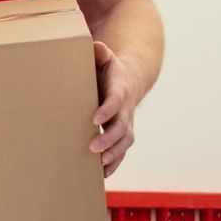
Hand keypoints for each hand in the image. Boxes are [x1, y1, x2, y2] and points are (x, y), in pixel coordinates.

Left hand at [91, 40, 137, 177]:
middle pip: (122, 126)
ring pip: (125, 142)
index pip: (116, 100)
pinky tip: (102, 174)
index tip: (94, 119)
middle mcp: (126, 108)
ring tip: (99, 165)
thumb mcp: (104, 56)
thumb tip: (94, 46)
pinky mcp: (122, 134)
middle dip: (109, 138)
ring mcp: (126, 123)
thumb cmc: (108, 68)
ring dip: (114, 154)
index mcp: (120, 88)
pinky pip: (122, 151)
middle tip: (93, 147)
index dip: (107, 110)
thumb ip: (98, 52)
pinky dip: (114, 163)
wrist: (128, 79)